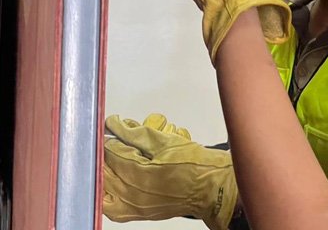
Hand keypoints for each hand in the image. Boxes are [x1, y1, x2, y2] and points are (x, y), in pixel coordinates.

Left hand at [103, 115, 236, 229]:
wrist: (212, 189)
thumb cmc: (197, 167)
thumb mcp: (167, 142)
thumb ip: (136, 133)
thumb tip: (116, 125)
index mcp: (141, 173)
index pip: (111, 151)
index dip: (111, 137)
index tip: (115, 129)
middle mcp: (134, 194)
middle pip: (104, 170)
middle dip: (107, 153)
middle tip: (117, 141)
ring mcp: (134, 207)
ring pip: (103, 188)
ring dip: (106, 171)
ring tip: (116, 160)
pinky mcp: (137, 214)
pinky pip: (110, 206)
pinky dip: (108, 192)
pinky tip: (116, 180)